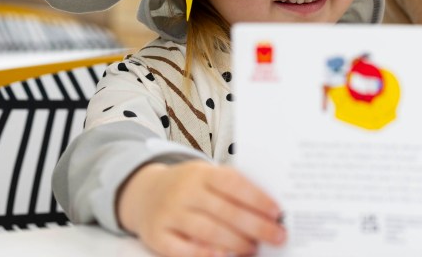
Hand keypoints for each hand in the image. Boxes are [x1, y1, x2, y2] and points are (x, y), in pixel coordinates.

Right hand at [117, 160, 285, 256]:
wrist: (145, 192)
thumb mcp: (206, 177)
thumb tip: (266, 210)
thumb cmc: (188, 187)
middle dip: (255, 225)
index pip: (233, 183)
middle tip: (277, 235)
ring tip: (253, 248)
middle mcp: (184, 192)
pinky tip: (223, 256)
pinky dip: (204, 254)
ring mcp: (169, 214)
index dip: (256, 198)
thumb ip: (231, 189)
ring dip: (236, 243)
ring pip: (207, 231)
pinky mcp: (157, 236)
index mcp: (201, 173)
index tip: (277, 211)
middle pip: (224, 211)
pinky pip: (182, 250)